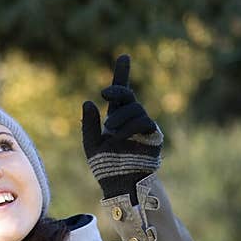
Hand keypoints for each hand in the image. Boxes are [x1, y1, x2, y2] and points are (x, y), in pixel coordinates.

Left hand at [81, 54, 162, 204]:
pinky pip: (144, 122)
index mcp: (116, 119)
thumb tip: (88, 101)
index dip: (122, 74)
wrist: (120, 184)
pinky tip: (120, 139)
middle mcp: (131, 120)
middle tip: (104, 94)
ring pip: (135, 109)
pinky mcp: (153, 136)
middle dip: (117, 91)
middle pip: (128, 96)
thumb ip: (89, 124)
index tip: (123, 56)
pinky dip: (129, 128)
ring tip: (111, 134)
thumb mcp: (91, 144)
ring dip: (119, 118)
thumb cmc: (105, 167)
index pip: (120, 94)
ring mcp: (144, 127)